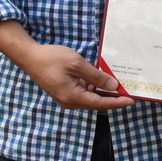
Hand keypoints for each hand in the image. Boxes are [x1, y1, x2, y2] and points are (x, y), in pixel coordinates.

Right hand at [0, 20, 133, 110]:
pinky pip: (83, 91)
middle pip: (96, 103)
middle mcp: (69, 101)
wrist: (30, 56)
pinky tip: (100, 77)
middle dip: (112, 98)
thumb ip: (96, 75)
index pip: (100, 103)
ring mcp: (66, 97)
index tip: (131, 100)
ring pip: (90, 97)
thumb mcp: (77, 63)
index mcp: (72, 97)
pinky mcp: (64, 91)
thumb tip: (113, 86)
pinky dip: (93, 86)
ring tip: (118, 83)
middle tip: (128, 92)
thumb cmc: (52, 58)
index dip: (117, 102)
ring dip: (102, 91)